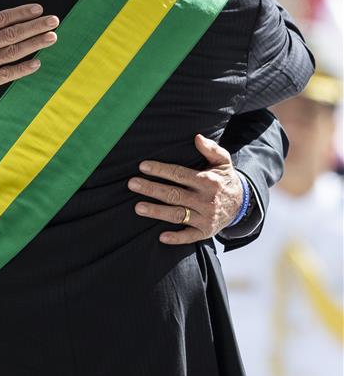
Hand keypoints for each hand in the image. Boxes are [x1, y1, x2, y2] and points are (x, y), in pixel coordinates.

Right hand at [0, 0, 58, 122]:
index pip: (0, 19)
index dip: (20, 13)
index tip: (38, 8)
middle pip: (11, 34)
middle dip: (35, 26)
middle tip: (55, 20)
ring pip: (12, 52)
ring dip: (34, 44)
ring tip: (52, 37)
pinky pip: (5, 75)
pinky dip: (22, 69)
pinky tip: (37, 63)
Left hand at [127, 134, 243, 244]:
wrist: (242, 205)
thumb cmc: (224, 179)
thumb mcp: (223, 161)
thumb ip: (210, 149)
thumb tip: (196, 137)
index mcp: (208, 181)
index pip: (179, 174)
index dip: (161, 170)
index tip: (143, 166)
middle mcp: (206, 200)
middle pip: (174, 194)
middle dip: (152, 189)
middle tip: (132, 184)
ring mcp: (206, 218)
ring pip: (178, 215)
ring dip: (157, 212)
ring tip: (138, 208)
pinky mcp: (205, 232)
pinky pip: (189, 237)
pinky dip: (176, 238)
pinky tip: (161, 237)